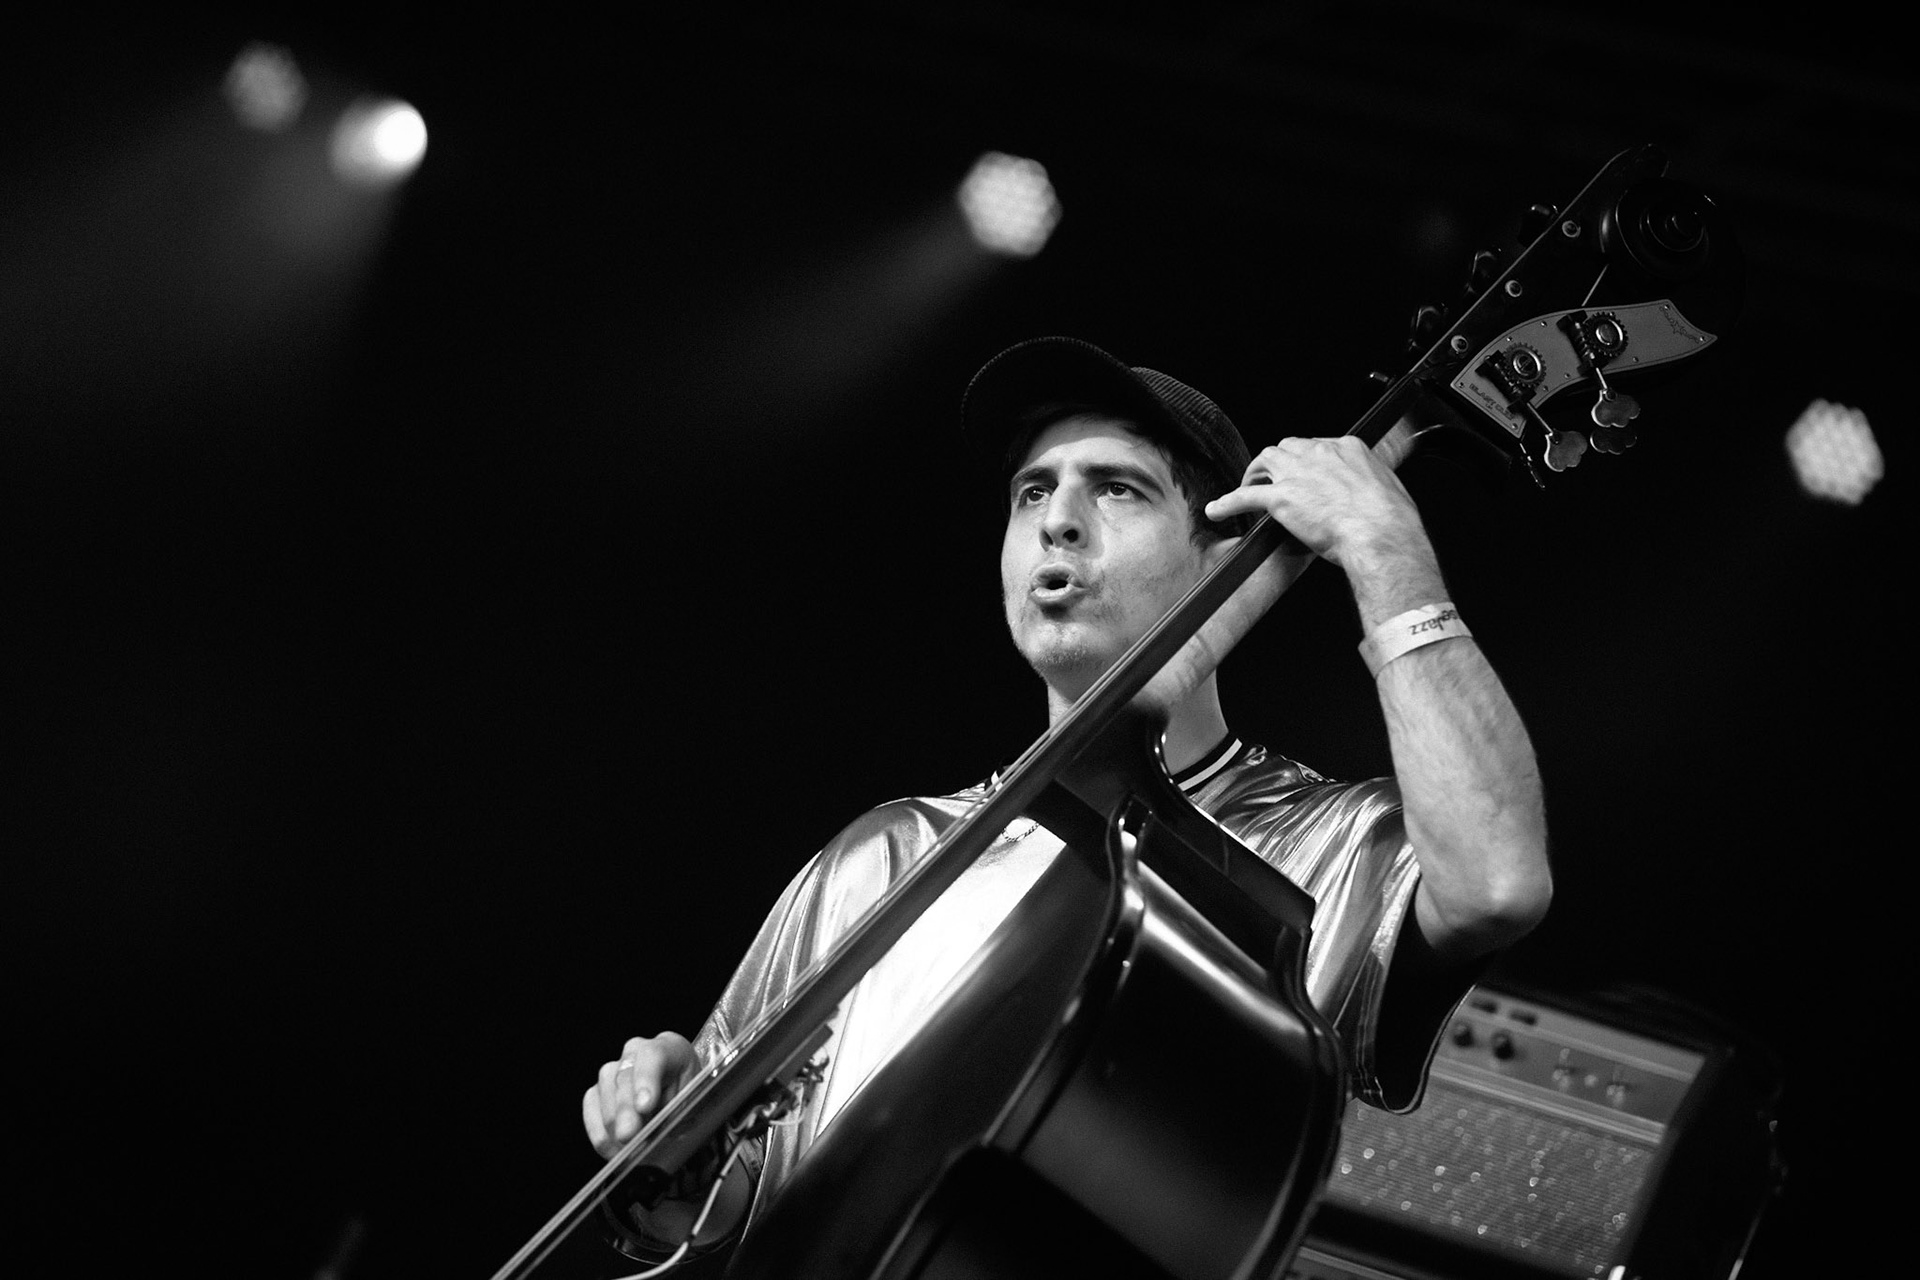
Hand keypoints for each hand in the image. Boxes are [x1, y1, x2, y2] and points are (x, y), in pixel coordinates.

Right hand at [583, 1032, 695, 1158]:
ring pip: (606, 1099)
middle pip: (624, 1079)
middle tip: (629, 1138)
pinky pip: (592, 1116)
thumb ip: (677, 1112)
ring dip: (617, 1129)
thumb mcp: (693, 1101)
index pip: (653, 1056)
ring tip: (633, 1151)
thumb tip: (660, 1134)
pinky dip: (603, 1138)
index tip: (645, 1106)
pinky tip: (617, 1152)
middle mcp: (634, 1053)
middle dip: (626, 1113)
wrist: (677, 1092)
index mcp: (667, 1048)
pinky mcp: (596, 1093)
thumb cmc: (688, 1095)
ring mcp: (611, 1071)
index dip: (647, 1081)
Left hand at [1205, 437, 1443, 619]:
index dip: (1306, 461)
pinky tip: (1218, 510)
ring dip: (1255, 474)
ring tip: (1250, 488)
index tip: (1305, 474)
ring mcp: (1297, 474)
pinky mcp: (1281, 498)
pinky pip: (1245, 497)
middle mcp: (1319, 454)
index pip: (1317, 446)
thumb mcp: (1389, 489)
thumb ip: (1373, 484)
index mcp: (1348, 449)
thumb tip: (1375, 492)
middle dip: (1279, 463)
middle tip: (1275, 480)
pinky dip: (1228, 503)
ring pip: (1266, 461)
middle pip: (1288, 448)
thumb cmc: (1390, 520)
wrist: (1381, 535)